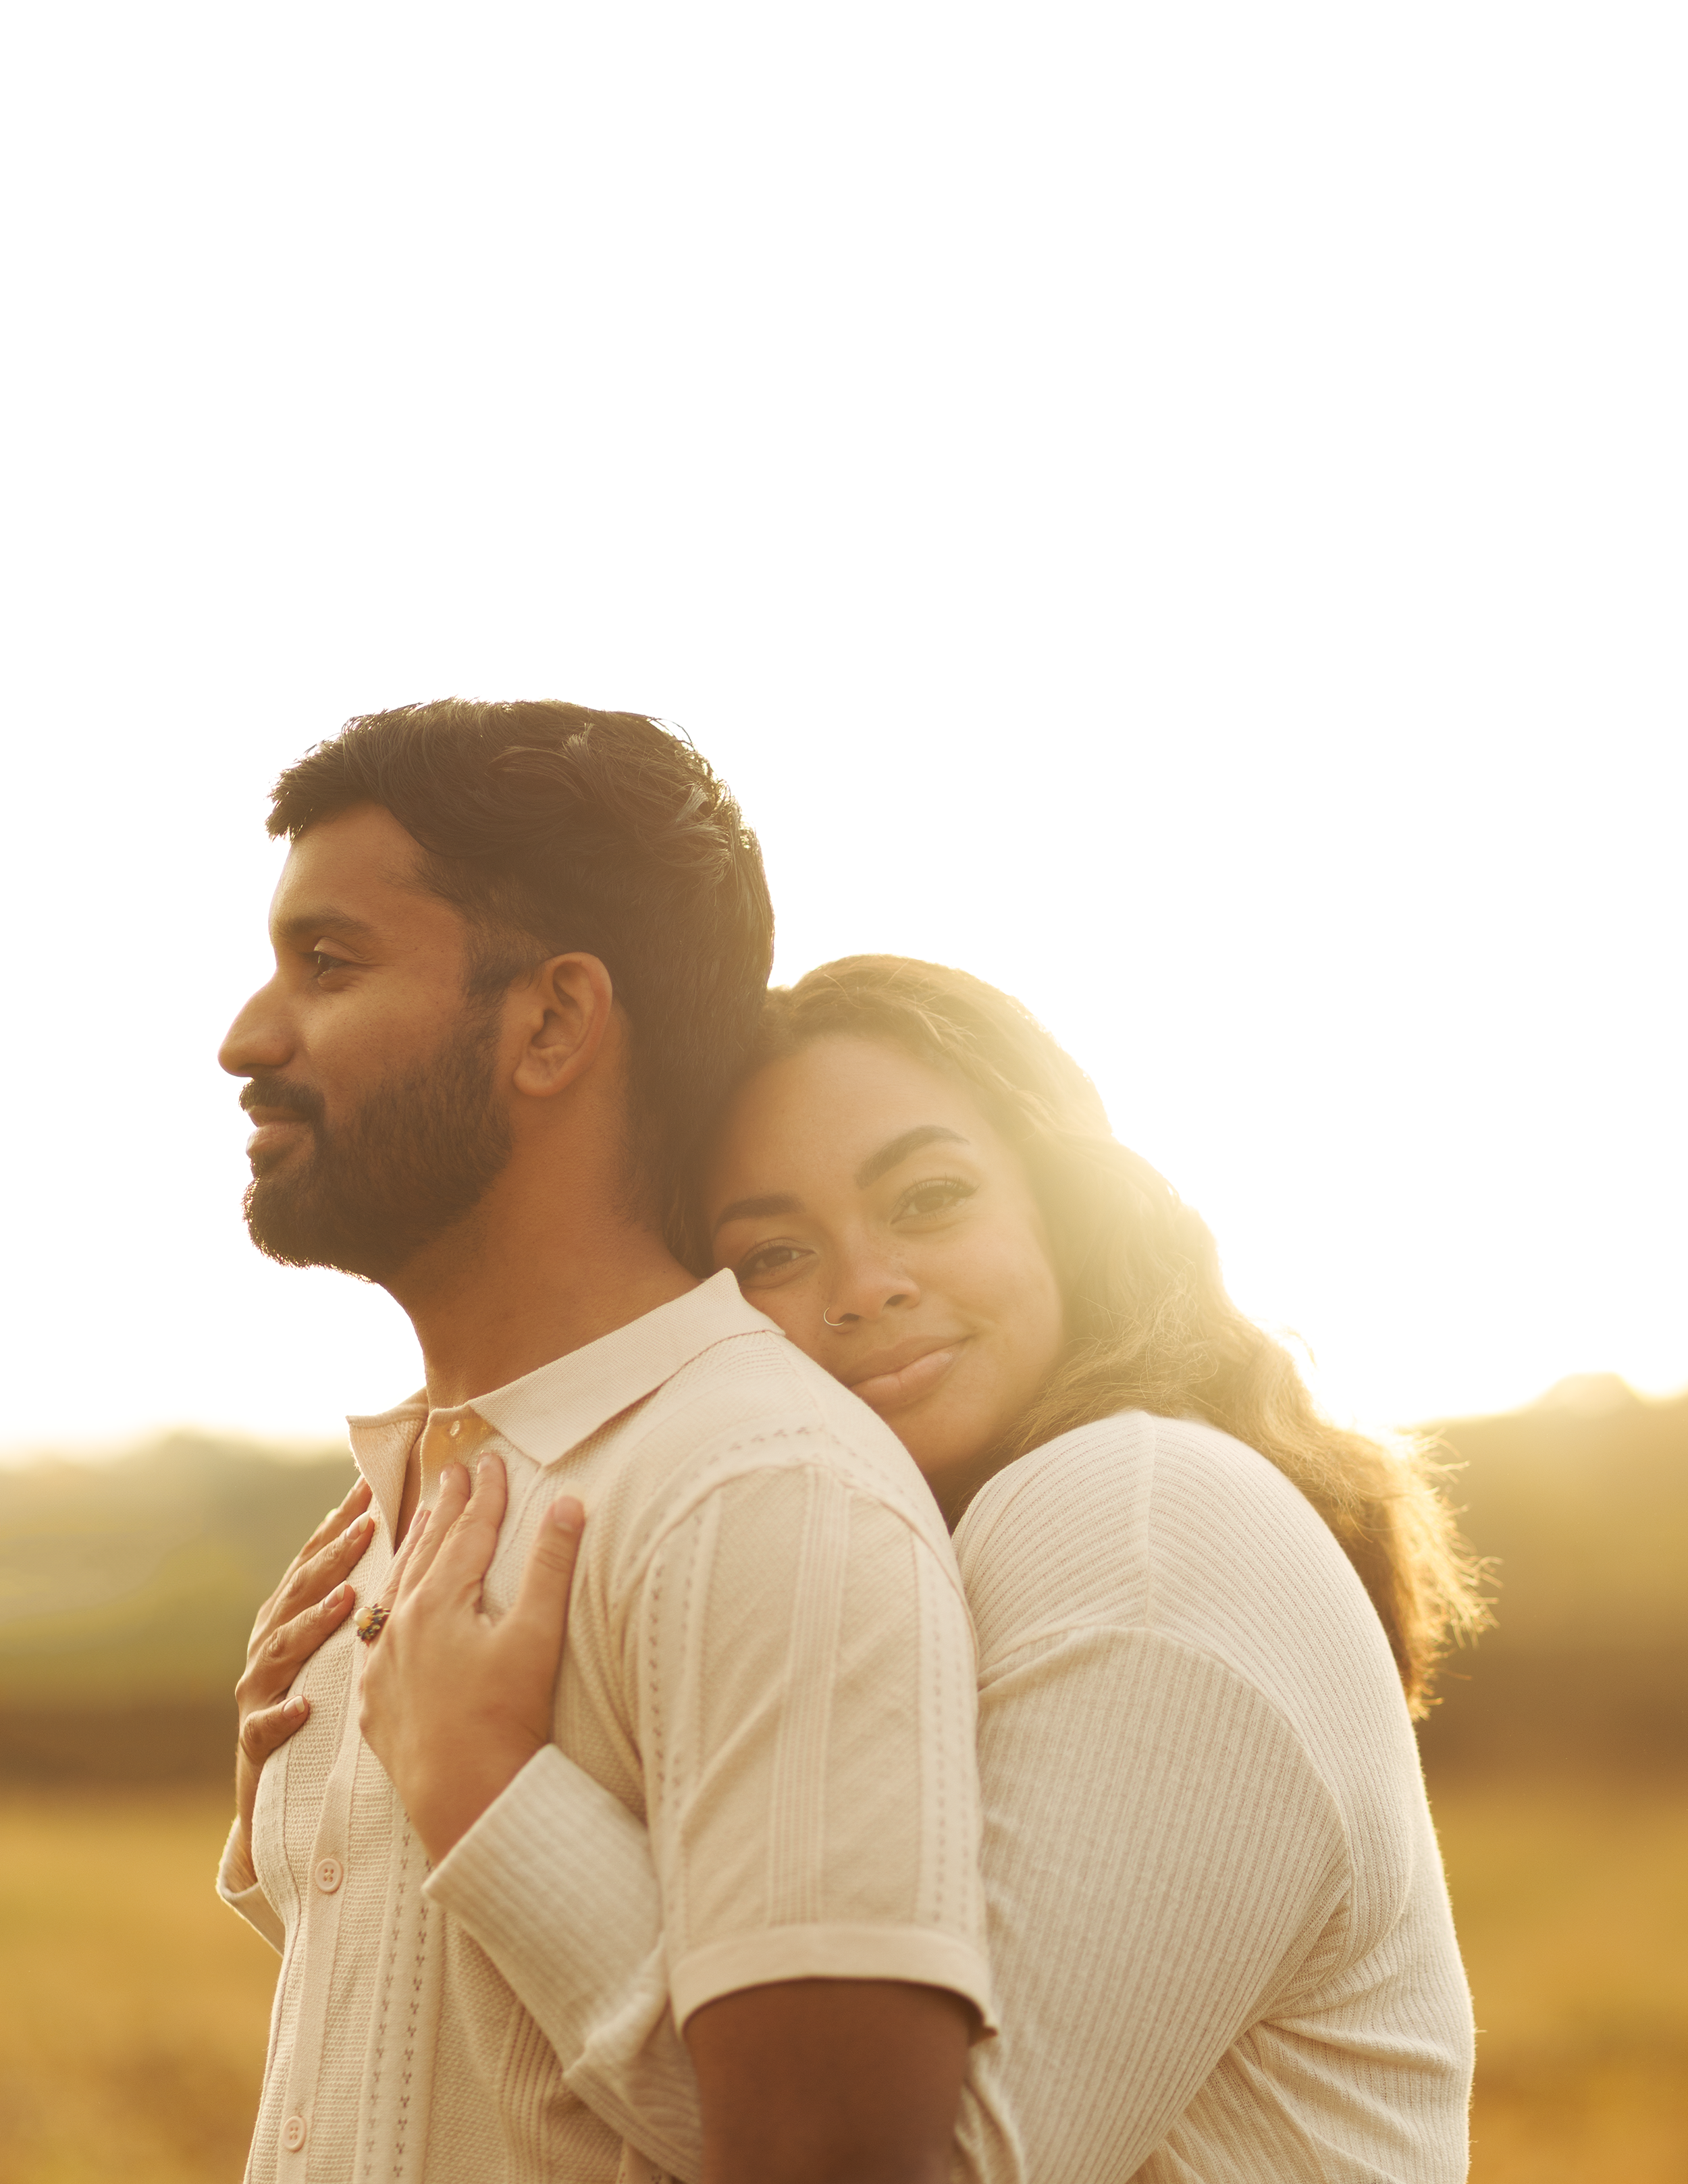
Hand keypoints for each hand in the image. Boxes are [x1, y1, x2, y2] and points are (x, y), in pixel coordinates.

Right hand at [233, 1476, 375, 1876]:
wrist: (275, 1798)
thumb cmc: (321, 1707)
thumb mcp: (340, 1649)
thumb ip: (362, 1599)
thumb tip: (409, 1538)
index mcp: (289, 1619)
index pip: (313, 1562)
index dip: (337, 1524)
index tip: (368, 1487)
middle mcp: (268, 1648)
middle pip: (298, 1594)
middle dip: (331, 1558)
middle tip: (368, 1527)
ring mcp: (257, 1694)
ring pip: (280, 1650)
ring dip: (311, 1623)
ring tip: (346, 1601)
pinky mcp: (255, 1744)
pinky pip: (265, 1727)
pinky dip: (283, 1714)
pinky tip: (306, 1704)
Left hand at [358, 1453, 583, 1864]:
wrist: (463, 1800)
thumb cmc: (507, 1718)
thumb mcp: (537, 1636)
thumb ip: (551, 1565)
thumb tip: (570, 1502)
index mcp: (440, 1602)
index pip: (468, 1533)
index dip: (485, 1495)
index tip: (491, 1460)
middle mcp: (402, 1624)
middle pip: (428, 1552)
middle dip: (445, 1508)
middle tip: (453, 1470)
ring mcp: (383, 1663)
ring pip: (396, 1589)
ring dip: (414, 1550)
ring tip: (424, 1518)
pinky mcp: (376, 1700)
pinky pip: (376, 1635)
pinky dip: (387, 1606)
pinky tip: (390, 1605)